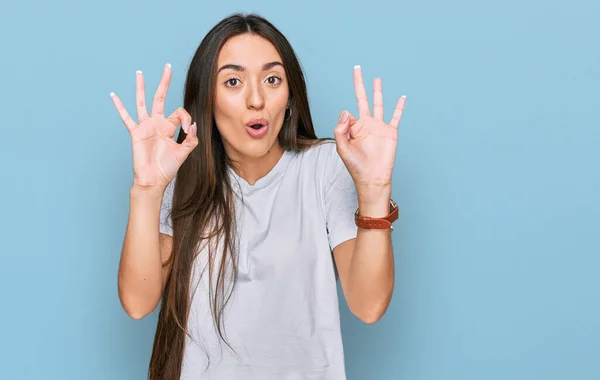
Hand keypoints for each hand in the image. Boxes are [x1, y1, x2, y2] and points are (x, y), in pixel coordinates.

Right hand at [110, 63, 197, 190]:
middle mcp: (157, 123)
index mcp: (170, 127)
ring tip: (139, 73)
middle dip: (164, 82)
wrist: (154, 179)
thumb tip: (192, 125)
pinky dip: (119, 107)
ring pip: (142, 102)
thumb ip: (191, 139)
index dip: (186, 117)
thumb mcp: (184, 153)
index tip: (187, 129)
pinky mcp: (136, 132)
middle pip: (160, 98)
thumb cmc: (168, 168)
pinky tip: (113, 95)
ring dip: (141, 87)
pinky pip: (126, 117)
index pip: (179, 112)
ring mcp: (145, 126)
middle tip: (167, 66)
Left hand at [333, 66, 405, 190]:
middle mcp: (366, 125)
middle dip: (359, 84)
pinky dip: (399, 107)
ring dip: (377, 91)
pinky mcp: (391, 132)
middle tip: (357, 68)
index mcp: (353, 128)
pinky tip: (402, 97)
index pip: (348, 114)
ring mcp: (379, 127)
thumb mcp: (342, 148)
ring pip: (378, 104)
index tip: (349, 128)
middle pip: (363, 99)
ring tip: (376, 78)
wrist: (372, 178)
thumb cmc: (356, 166)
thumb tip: (346, 111)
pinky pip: (396, 117)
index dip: (346, 119)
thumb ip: (340, 130)